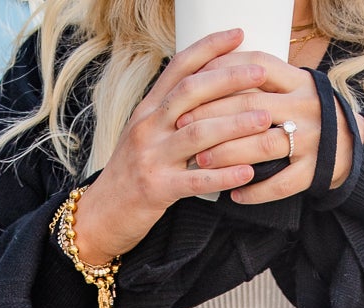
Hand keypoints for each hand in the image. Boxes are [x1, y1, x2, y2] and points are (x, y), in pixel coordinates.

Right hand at [73, 30, 272, 263]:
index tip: (238, 35)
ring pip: (198, 133)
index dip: (209, 47)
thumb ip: (170, 114)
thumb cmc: (129, 175)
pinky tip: (248, 172)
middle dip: (229, 79)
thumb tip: (207, 94)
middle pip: (191, 92)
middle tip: (260, 73)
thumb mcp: (144, 134)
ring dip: (235, 124)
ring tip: (264, 119)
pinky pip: (196, 181)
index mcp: (147, 109)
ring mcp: (151, 157)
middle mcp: (148, 127)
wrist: (100, 215)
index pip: (179, 67)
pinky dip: (224, 175)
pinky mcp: (157, 190)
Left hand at [175, 51, 363, 204]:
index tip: (191, 86)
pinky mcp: (314, 171)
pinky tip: (234, 196)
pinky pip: (282, 184)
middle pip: (251, 107)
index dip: (222, 74)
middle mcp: (305, 107)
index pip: (257, 66)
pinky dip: (256, 192)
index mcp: (297, 81)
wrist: (352, 145)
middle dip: (213, 117)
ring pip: (263, 146)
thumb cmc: (308, 113)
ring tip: (201, 161)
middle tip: (183, 127)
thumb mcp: (291, 86)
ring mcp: (311, 140)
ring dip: (228, 154)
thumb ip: (260, 78)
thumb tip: (209, 68)